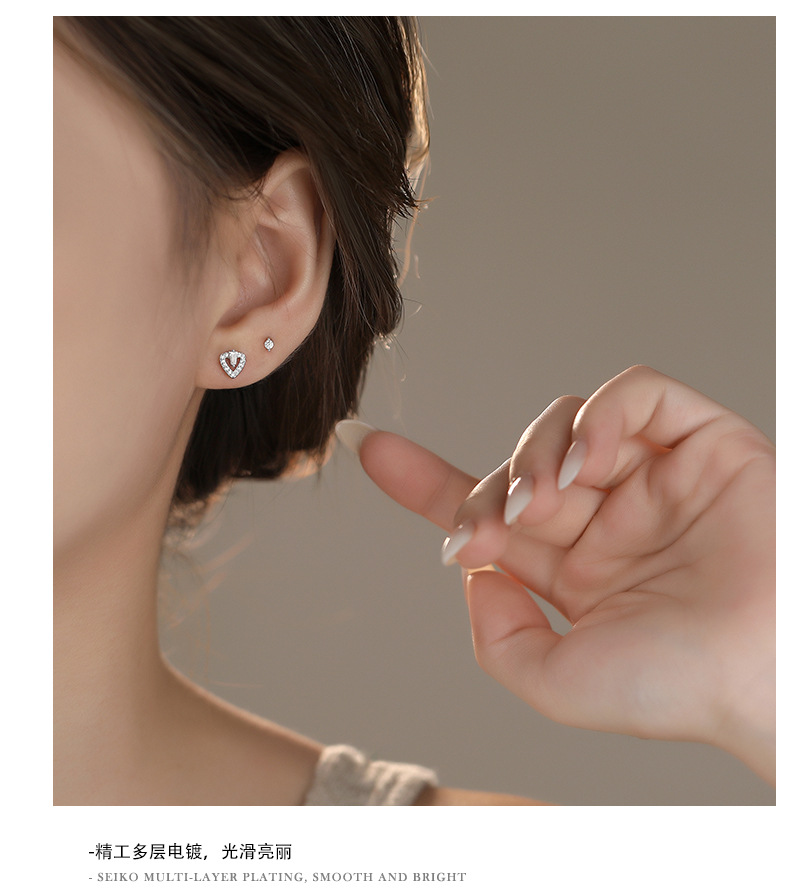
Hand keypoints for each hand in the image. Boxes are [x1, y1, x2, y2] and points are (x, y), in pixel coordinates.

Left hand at [355, 366, 774, 782]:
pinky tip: (591, 461)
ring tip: (544, 500)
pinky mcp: (702, 443)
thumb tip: (474, 569)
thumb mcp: (554, 681)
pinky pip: (638, 395)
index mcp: (573, 569)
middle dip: (485, 484)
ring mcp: (652, 477)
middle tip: (488, 525)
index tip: (366, 447)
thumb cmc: (676, 687)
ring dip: (535, 452)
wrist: (770, 674)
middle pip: (516, 465)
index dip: (423, 481)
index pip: (486, 510)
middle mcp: (607, 518)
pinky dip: (603, 414)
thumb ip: (496, 633)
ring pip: (566, 423)